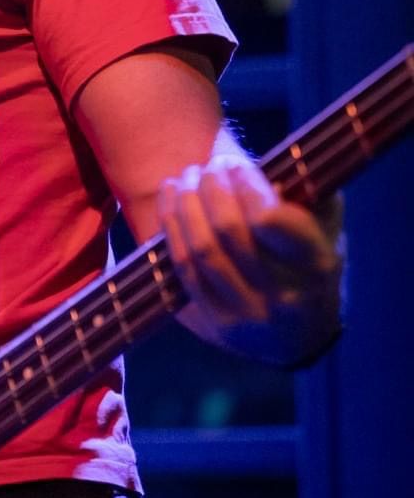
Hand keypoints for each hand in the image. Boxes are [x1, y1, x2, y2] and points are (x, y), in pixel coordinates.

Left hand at [159, 153, 343, 366]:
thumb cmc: (308, 259)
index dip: (244, 185)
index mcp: (317, 265)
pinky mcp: (213, 323)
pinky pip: (182, 267)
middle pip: (228, 230)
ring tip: (188, 176)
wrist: (297, 331)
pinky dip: (171, 224)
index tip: (237, 166)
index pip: (268, 220)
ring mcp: (245, 314)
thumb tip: (277, 167)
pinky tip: (172, 195)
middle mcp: (283, 297)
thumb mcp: (326, 226)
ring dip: (187, 203)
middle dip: (211, 187)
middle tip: (210, 166)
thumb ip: (311, 193)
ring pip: (201, 250)